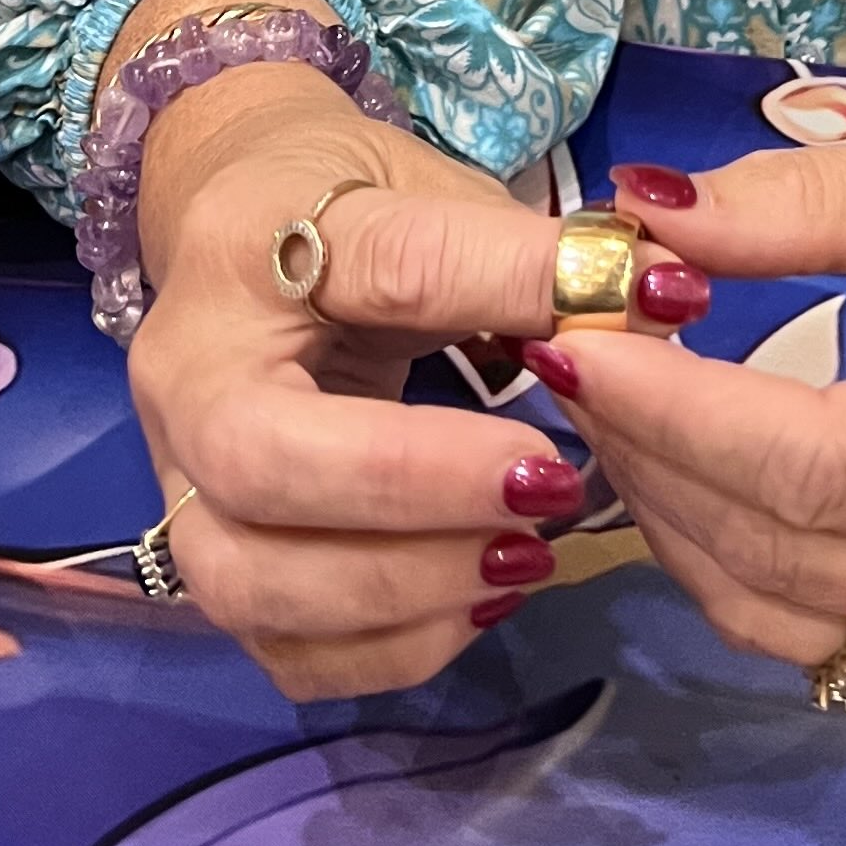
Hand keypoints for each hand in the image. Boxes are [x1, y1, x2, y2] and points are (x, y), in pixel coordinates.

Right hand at [123, 60, 707, 700]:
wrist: (238, 239)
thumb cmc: (346, 208)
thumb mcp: (434, 193)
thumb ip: (529, 255)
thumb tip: (664, 296)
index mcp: (245, 249)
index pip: (379, 270)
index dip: (507, 293)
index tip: (632, 311)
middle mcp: (184, 379)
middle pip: (258, 465)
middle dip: (416, 493)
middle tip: (550, 489)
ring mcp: (181, 488)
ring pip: (249, 583)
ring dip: (405, 590)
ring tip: (524, 557)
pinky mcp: (219, 564)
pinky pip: (285, 652)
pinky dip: (391, 648)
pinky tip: (479, 601)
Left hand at [541, 123, 845, 673]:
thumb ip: (800, 207)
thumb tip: (641, 217)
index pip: (821, 465)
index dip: (682, 413)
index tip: (575, 339)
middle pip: (791, 553)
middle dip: (654, 457)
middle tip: (565, 352)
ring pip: (788, 612)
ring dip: (674, 519)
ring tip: (608, 405)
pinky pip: (822, 628)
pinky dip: (730, 558)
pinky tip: (681, 470)